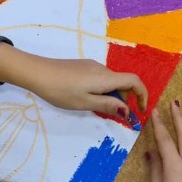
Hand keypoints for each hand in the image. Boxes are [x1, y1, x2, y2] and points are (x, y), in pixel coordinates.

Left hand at [0, 43, 147, 117]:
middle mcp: (103, 69)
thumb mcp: (85, 103)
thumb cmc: (61, 91)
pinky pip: (101, 79)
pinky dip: (102, 90)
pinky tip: (86, 98)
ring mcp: (92, 66)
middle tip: (113, 116)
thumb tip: (127, 111)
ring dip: (112, 96)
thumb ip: (108, 106)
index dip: (143, 95)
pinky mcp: (83, 67)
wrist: (37, 72)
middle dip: (124, 100)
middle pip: (123, 83)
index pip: (134, 81)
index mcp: (106, 78)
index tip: (141, 111)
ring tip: (95, 108)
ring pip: (111, 82)